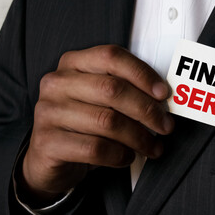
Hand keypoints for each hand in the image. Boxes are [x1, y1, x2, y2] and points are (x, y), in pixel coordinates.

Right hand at [19, 45, 173, 204]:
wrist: (48, 158)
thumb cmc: (82, 124)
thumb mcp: (99, 100)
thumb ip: (123, 91)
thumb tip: (162, 99)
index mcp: (73, 63)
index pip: (111, 57)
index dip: (142, 73)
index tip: (163, 94)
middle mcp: (57, 83)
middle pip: (113, 89)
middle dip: (147, 110)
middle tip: (166, 126)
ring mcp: (49, 111)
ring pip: (107, 121)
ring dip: (139, 137)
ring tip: (152, 147)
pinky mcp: (48, 142)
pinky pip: (96, 148)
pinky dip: (120, 155)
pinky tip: (127, 157)